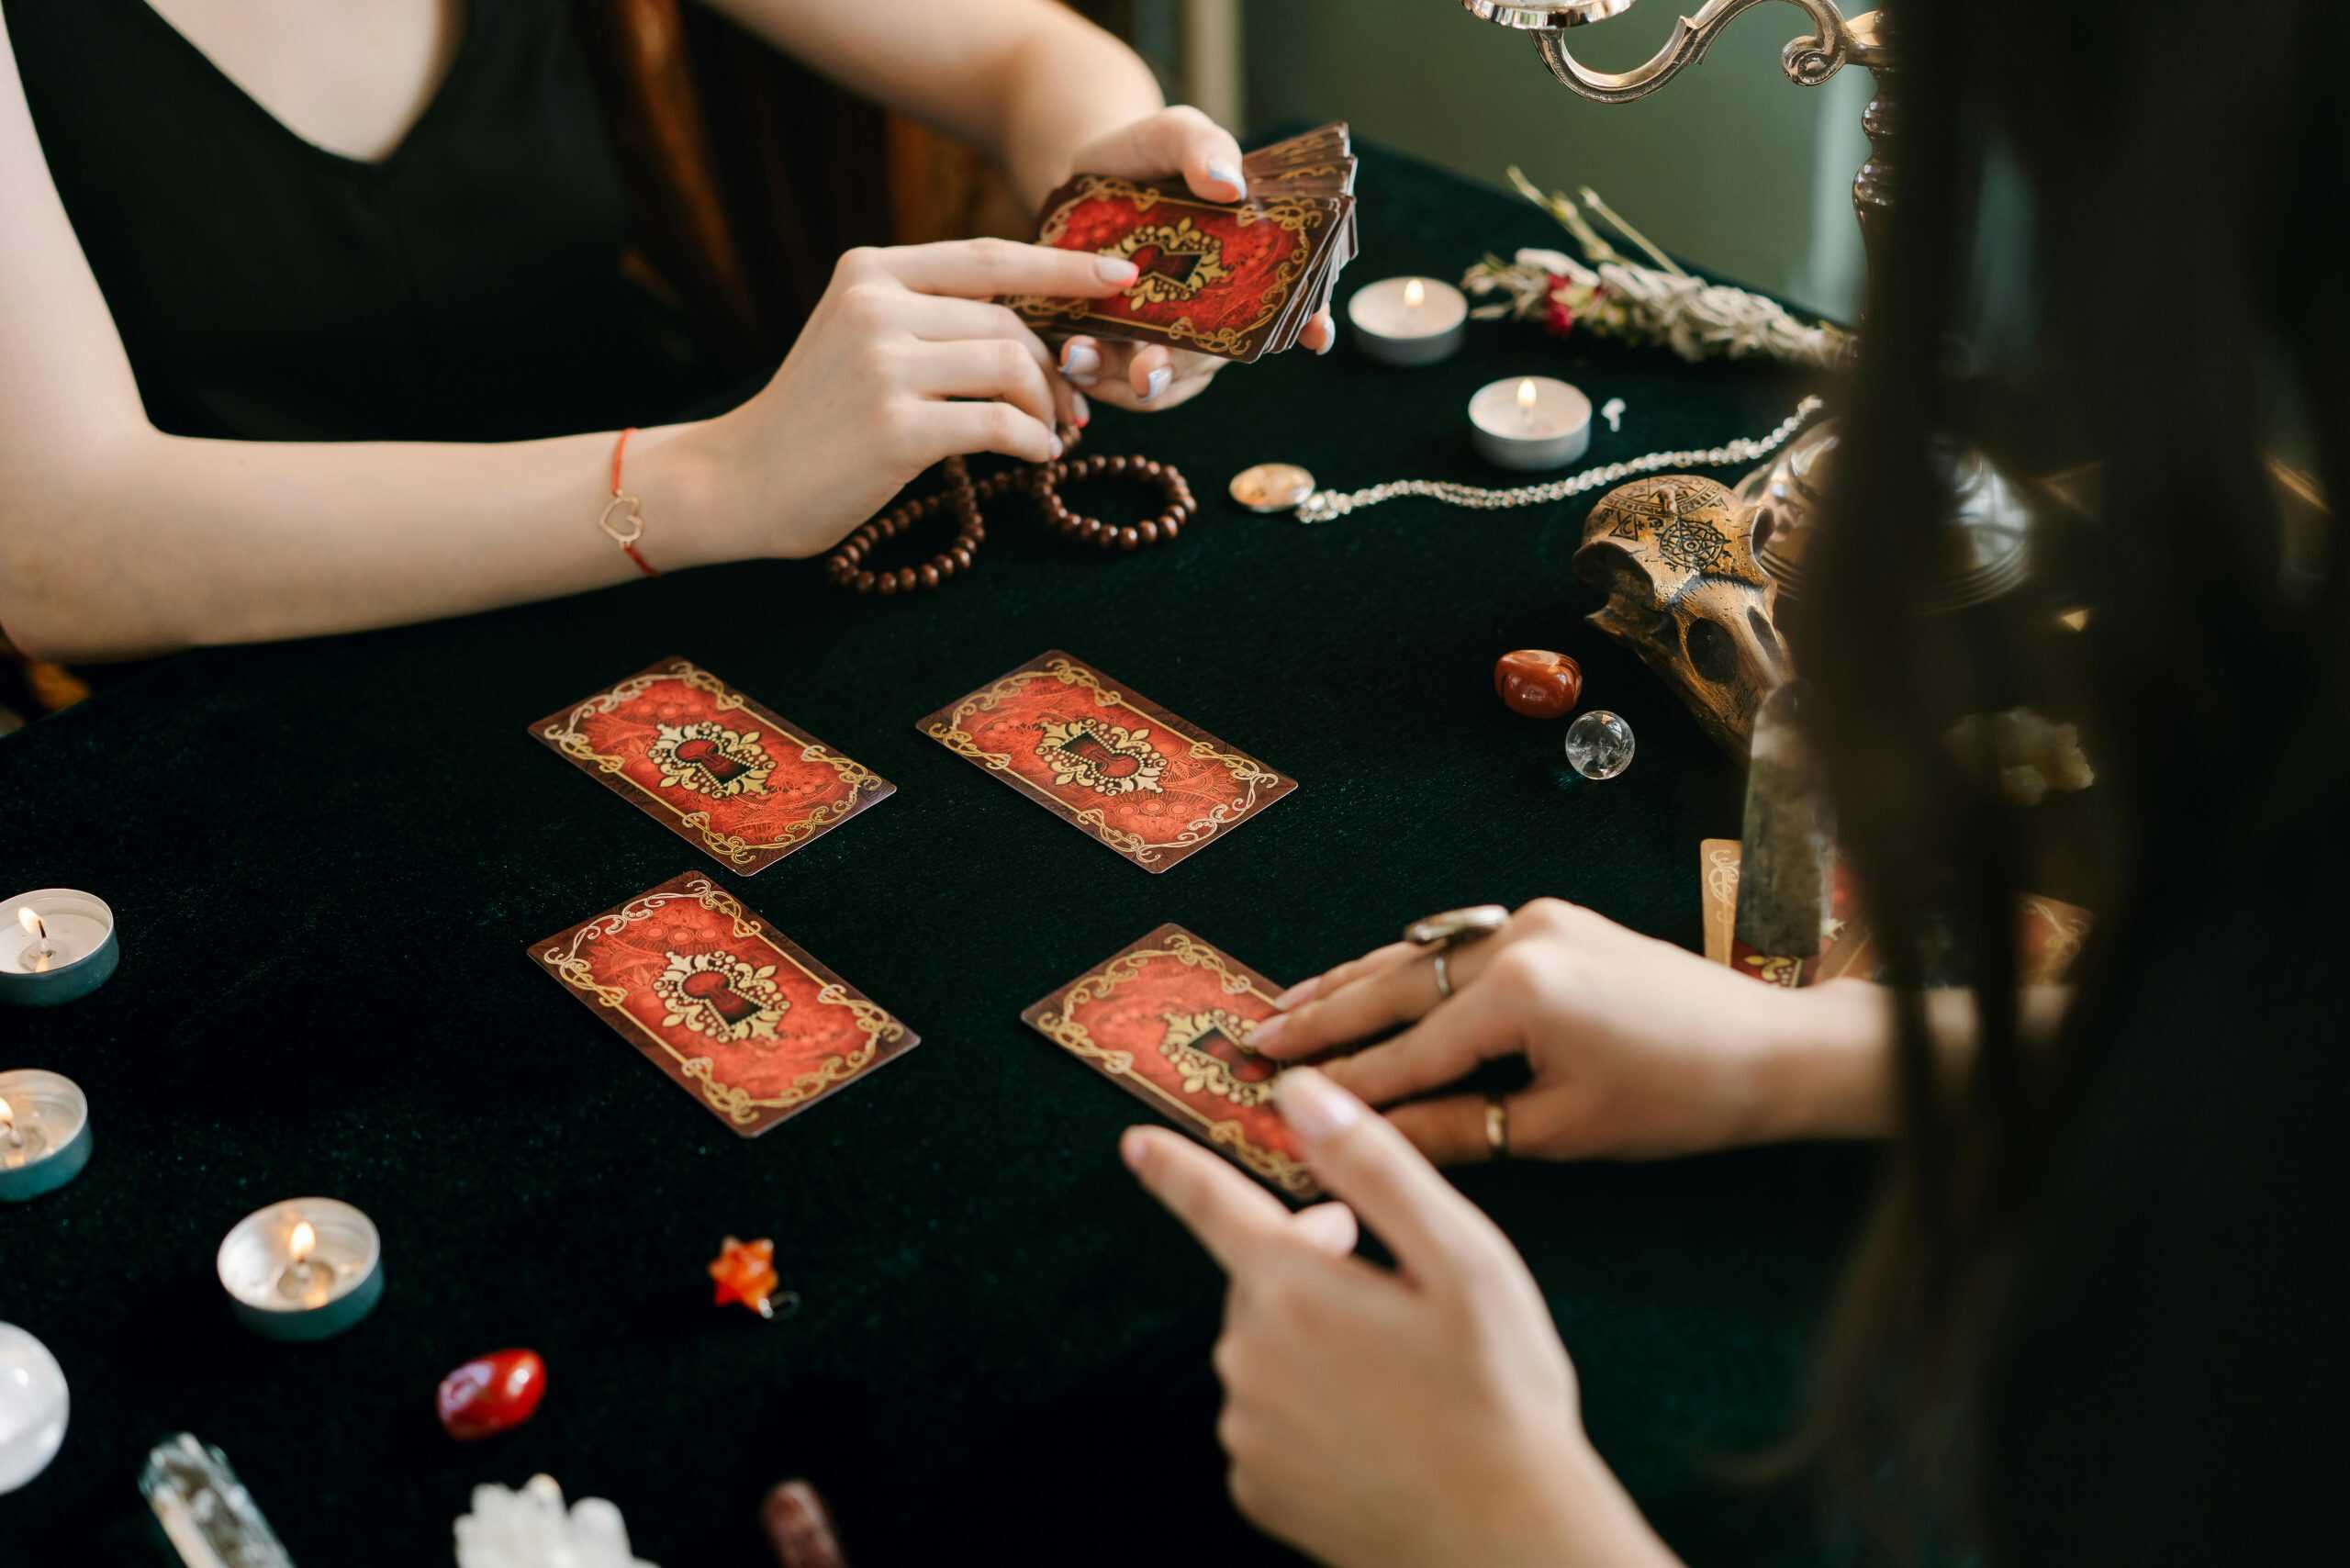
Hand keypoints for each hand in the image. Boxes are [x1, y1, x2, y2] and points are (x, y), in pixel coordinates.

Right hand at [692, 239, 1128, 558]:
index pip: (988, 257)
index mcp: (869, 271)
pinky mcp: (895, 427)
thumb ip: (929, 315)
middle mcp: (875, 306)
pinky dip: (1031, 442)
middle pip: (1007, 321)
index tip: (1119, 277)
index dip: (1062, 267)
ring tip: (1051, 435)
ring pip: (1010, 367)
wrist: (739, 481)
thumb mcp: (860, 338)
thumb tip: (1037, 324)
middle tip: (1074, 408)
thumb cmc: (815, 420)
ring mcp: (883, 365)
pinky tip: (1036, 458)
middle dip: (1055, 366)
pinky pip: (998, 424)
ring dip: (1046, 407)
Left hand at [1049, 107, 1335, 410]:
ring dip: (1120, 380)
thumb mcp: (1173, 134)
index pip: (1297, 301)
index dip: (1311, 322)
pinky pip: (1117, 383)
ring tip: (1077, 356)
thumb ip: (1202, 146)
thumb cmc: (1146, 155)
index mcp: (1251, 263)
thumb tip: (1229, 184)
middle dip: (1180, 369)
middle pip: (1215, 358)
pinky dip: (1091, 377)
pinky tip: (1065, 357)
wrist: (1084, 176)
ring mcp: (1172, 338)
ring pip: (1162, 380)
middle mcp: (1219, 313)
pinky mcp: (1125, 350)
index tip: (1315, 333)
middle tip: (1147, 369)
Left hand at [1124, 1068, 1675, 1567]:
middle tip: (1397, 1298)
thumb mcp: (1462, 1259)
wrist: (1505, 1544)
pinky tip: (1375, 1431)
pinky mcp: (1259, 1488)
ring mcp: (1248, 1429)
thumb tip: (1300, 1091)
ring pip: (1267, 1353)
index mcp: (1293, 1287)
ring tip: (1400, 1378)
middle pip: (1260, 1281)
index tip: (1134, 1144)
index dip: (1174, 1168)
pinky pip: (1271, 1423)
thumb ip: (1373, 1165)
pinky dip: (1310, 1413)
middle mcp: (1248, 1355)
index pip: (1213, 1204)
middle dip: (1311, 1269)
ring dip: (1314, 1346)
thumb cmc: (1498, 1396)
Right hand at [1248, 899, 1880, 1162]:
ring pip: (1416, 954)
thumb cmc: (1677, 1101)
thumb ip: (1456, 1127)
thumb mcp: (1560, 1130)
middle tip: (1249, 1037)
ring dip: (1350, 982)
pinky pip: (1454, 943)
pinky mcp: (1548, 917)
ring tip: (1282, 1003)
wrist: (1772, 1047)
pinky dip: (1403, 968)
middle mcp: (1515, 937)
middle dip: (1320, 1015)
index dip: (1341, 1083)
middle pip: (1394, 984)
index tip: (1274, 1100)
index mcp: (1520, 992)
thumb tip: (1370, 1139)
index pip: (1407, 1050)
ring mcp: (1531, 917)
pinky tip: (1362, 983)